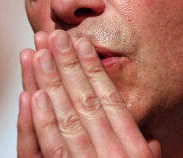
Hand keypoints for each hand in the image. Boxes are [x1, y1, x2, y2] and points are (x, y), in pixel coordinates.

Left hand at [17, 30, 160, 156]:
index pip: (111, 100)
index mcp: (133, 150)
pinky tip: (32, 96)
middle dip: (68, 65)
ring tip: (38, 54)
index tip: (81, 42)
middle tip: (54, 36)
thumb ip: (144, 153)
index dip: (94, 70)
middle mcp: (112, 155)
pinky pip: (49, 147)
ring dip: (50, 83)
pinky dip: (40, 121)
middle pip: (86, 102)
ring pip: (65, 118)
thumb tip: (151, 137)